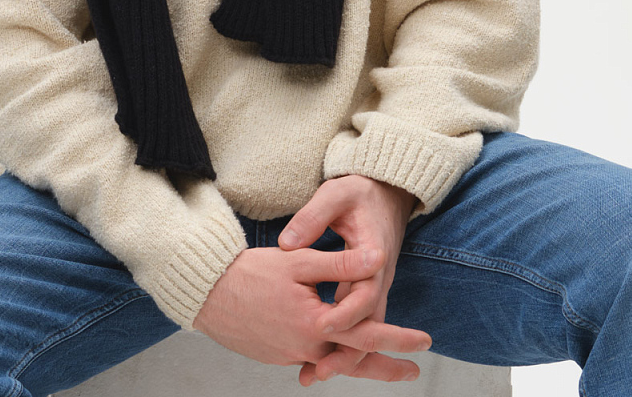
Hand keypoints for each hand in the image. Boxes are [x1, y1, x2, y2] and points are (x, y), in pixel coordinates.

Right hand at [192, 244, 429, 382]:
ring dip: (358, 364)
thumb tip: (376, 259)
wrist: (206, 293)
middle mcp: (306, 347)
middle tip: (412, 372)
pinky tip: (335, 354)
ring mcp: (289, 354)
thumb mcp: (298, 260)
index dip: (398, 338)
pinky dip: (329, 359)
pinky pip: (311, 359)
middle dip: (385, 367)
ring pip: (332, 362)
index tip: (425, 342)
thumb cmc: (251, 272)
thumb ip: (339, 263)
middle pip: (354, 361)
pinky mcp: (276, 354)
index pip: (367, 334)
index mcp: (316, 324)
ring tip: (382, 366)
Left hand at [278, 174, 423, 384]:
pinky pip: (357, 320)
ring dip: (343, 352)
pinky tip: (317, 356)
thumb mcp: (335, 194)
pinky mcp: (365, 289)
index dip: (345, 311)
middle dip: (346, 349)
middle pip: (368, 322)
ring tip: (312, 374)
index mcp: (374, 253)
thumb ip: (312, 217)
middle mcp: (379, 275)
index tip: (322, 323)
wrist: (386, 192)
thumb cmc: (359, 191)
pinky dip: (341, 339)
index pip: (365, 291)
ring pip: (363, 327)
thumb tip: (287, 243)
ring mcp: (374, 285)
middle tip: (318, 370)